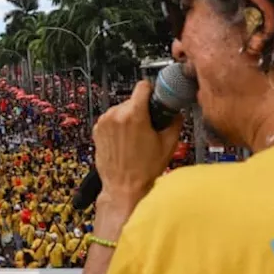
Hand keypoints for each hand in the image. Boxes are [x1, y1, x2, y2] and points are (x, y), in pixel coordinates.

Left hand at [91, 81, 182, 211]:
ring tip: (137, 137)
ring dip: (129, 118)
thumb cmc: (143, 171)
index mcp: (134, 114)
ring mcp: (104, 122)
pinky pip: (111, 119)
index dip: (152, 91)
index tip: (156, 98)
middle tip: (149, 126)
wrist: (124, 187)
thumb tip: (176, 113)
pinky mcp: (97, 130)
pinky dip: (118, 126)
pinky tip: (125, 141)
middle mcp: (116, 115)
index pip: (143, 86)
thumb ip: (175, 122)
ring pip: (121, 109)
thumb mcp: (168, 144)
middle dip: (142, 109)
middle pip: (132, 99)